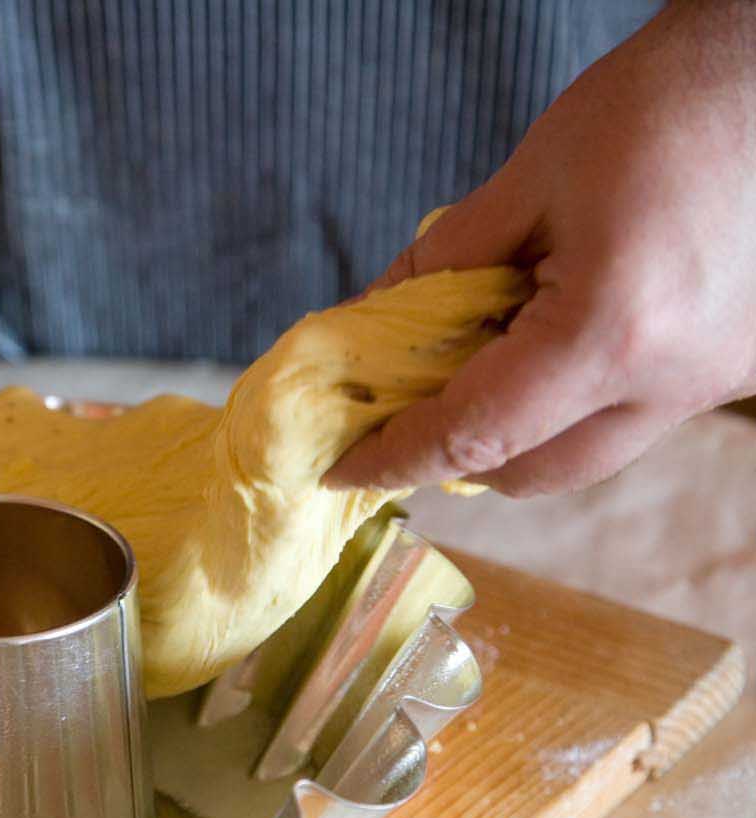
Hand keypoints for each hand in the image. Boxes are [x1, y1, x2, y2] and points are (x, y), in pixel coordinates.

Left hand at [327, 1, 755, 496]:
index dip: (397, 457)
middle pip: (533, 472)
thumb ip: (438, 269)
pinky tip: (545, 333)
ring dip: (517, 428)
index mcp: (612, 336)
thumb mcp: (528, 182)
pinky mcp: (738, 365)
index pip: (475, 435)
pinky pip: (632, 415)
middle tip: (398, 404)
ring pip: (587, 453)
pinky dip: (572, 398)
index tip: (344, 467)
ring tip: (472, 356)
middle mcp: (674, 383)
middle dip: (456, 452)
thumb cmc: (668, 101)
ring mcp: (717, 382)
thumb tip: (365, 327)